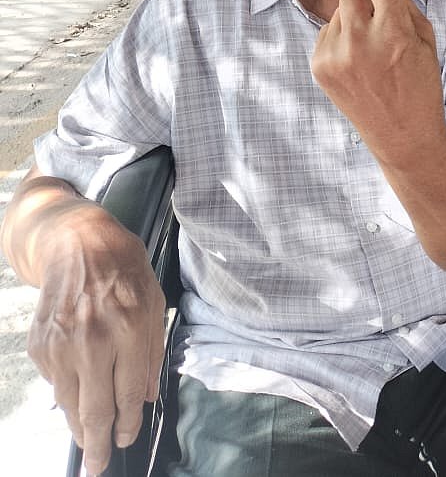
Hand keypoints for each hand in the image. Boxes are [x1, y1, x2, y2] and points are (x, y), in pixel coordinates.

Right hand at [27, 204, 165, 475]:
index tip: (126, 438)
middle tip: (99, 465)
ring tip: (89, 437)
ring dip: (79, 424)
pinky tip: (78, 385)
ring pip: (70, 403)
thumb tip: (145, 398)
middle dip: (98, 444)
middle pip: (94, 410)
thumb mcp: (155, 303)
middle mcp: (94, 339)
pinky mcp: (40, 343)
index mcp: (129, 328)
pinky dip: (66, 391)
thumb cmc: (125, 270)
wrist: (79, 243)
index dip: (128, 424)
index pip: (128, 395)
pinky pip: (54, 382)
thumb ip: (152, 352)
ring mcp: (62, 343)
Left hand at [310, 0, 444, 160]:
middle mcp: (363, 40)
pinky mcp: (319, 66)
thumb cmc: (420, 82)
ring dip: (353, 19)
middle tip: (382, 24)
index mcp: (395, 31)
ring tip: (369, 52)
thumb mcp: (425, 40)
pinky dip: (341, 40)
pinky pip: (327, 31)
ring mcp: (337, 55)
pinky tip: (356, 66)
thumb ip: (401, 5)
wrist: (404, 136)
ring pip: (339, 9)